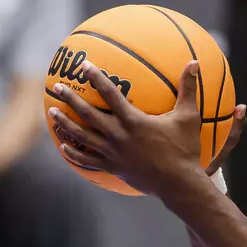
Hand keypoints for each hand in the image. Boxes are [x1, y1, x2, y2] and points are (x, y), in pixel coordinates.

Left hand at [48, 59, 237, 200]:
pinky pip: (88, 160)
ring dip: (65, 124)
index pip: (110, 94)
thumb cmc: (185, 149)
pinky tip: (63, 147)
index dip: (96, 78)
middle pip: (88, 114)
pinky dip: (74, 153)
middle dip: (71, 99)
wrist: (179, 185)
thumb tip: (194, 62)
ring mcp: (113, 154)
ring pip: (82, 137)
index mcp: (134, 121)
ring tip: (52, 113)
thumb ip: (189, 88)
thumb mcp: (189, 116)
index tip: (84, 65)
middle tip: (57, 87)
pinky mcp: (113, 168)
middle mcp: (119, 136)